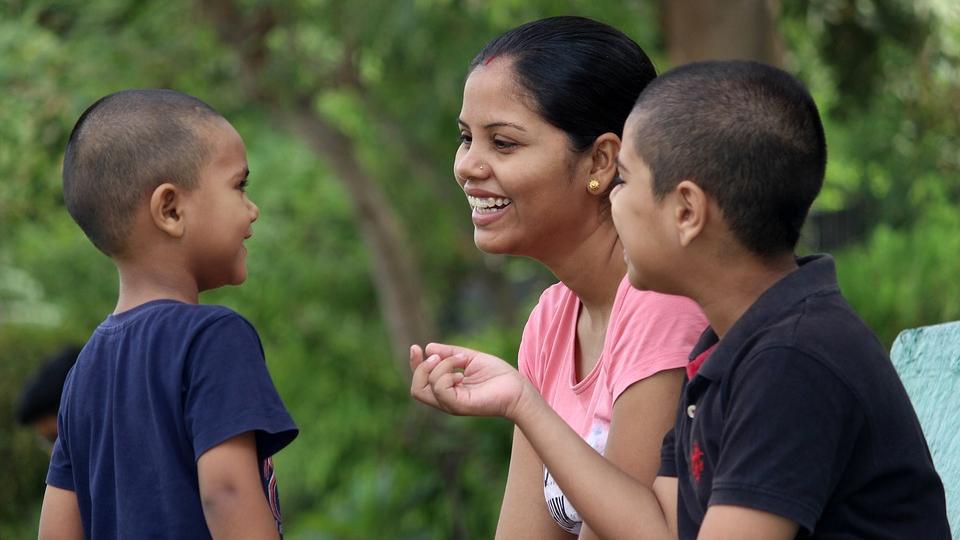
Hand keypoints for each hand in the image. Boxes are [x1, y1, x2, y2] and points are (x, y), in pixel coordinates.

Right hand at [409, 343, 528, 420]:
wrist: (517, 388)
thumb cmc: (497, 375)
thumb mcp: (469, 357)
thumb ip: (449, 354)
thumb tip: (428, 348)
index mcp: (447, 389)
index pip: (420, 382)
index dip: (414, 364)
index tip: (416, 347)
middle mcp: (446, 399)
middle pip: (416, 389)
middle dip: (421, 368)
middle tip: (439, 357)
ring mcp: (451, 405)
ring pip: (425, 388)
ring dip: (439, 368)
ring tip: (459, 362)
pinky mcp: (459, 406)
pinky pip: (440, 389)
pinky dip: (446, 376)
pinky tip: (462, 374)